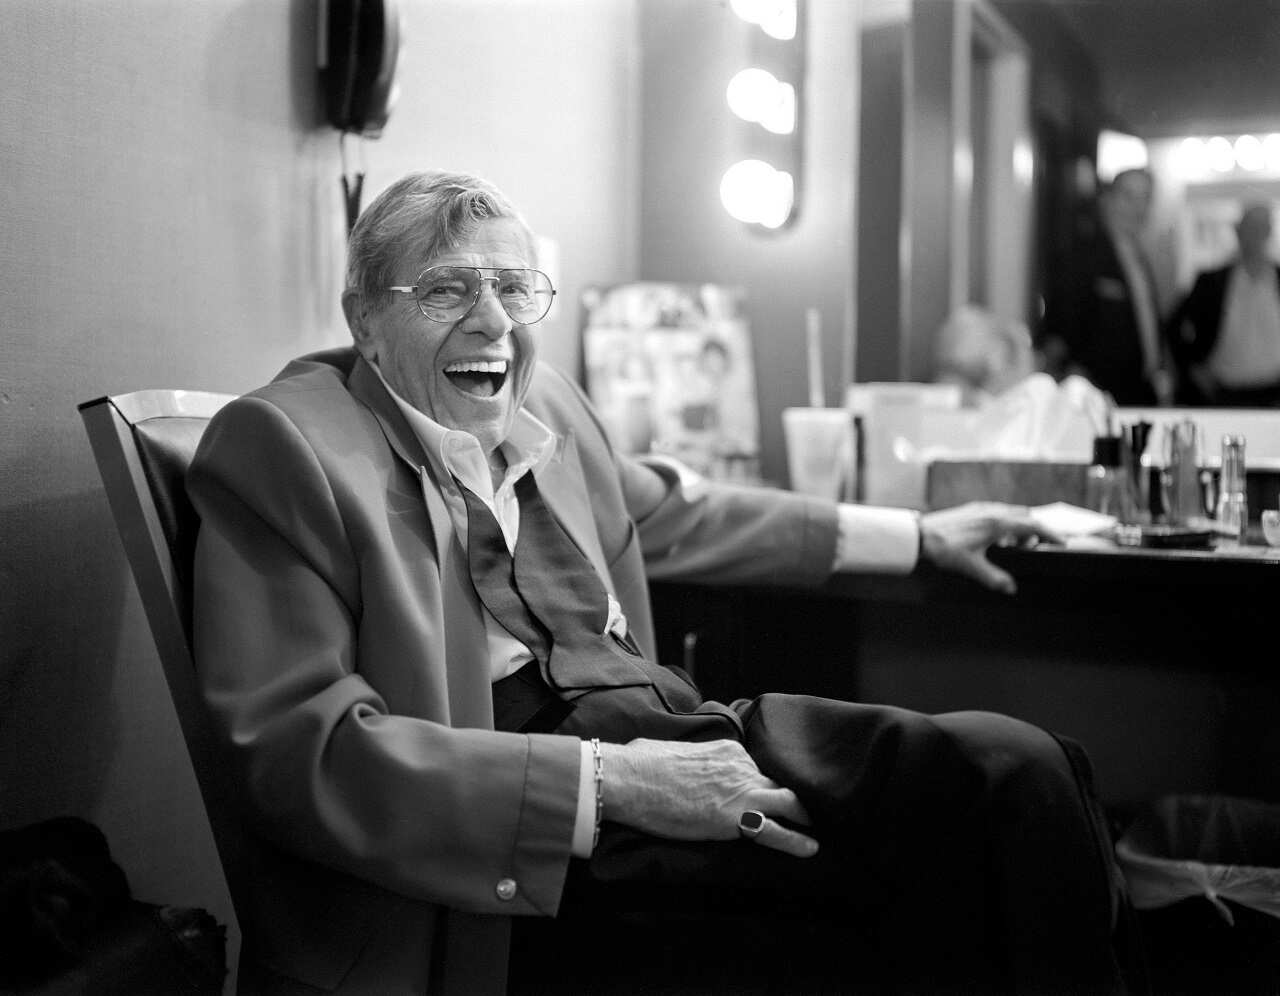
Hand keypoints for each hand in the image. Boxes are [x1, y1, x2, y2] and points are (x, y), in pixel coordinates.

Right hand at [598, 738, 817, 857]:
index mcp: (727, 750)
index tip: (763, 792)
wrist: (631, 779)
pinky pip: (776, 831)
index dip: (761, 782)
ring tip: (813, 828)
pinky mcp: (737, 818)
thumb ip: (688, 755)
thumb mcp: (673, 748)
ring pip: (787, 802)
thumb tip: (673, 759)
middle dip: (791, 796)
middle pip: (776, 781)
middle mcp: (741, 766)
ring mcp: (742, 790)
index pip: (754, 767)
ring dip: (802, 815)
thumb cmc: (641, 762)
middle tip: (800, 811)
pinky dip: (796, 841)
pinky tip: (810, 848)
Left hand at [919, 501, 1061, 594]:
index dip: (1050, 534)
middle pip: (1025, 516)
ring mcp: (982, 508)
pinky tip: (994, 539)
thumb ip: (994, 578)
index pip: (1033, 526)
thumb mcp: (972, 567)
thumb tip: (1010, 589)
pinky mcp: (972, 509)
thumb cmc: (944, 549)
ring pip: (1010, 512)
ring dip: (1018, 526)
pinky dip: (1004, 523)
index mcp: (998, 524)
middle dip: (1034, 531)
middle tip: (1032, 548)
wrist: (919, 535)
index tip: (1061, 541)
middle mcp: (992, 511)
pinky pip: (997, 512)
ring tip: (1011, 546)